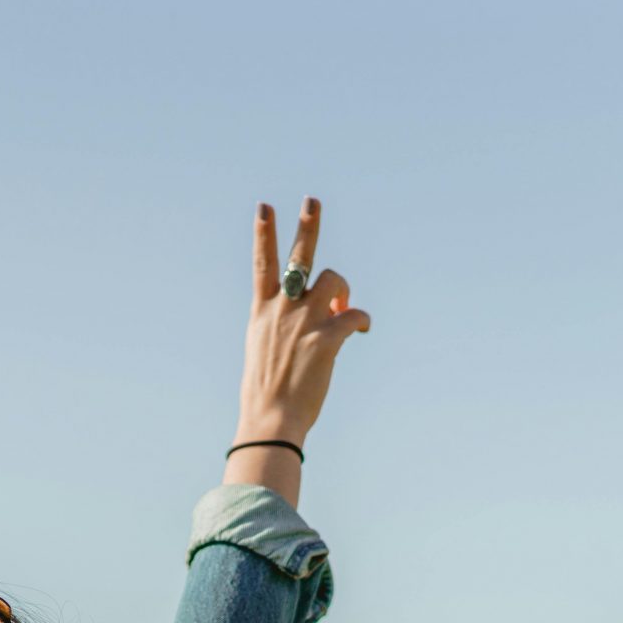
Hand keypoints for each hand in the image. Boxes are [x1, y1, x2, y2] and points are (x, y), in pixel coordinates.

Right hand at [234, 197, 371, 449]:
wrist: (270, 421)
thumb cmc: (265, 392)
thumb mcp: (260, 349)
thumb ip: (278, 325)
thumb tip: (307, 317)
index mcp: (262, 311)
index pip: (262, 264)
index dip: (263, 233)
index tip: (264, 207)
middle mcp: (282, 309)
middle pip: (298, 257)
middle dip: (307, 226)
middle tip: (312, 200)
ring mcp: (304, 322)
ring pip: (333, 280)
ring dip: (342, 289)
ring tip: (341, 305)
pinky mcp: (326, 338)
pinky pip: (354, 315)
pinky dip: (361, 319)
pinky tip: (362, 329)